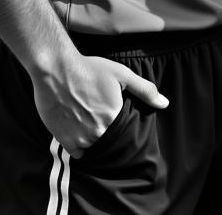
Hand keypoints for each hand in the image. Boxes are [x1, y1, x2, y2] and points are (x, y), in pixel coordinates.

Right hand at [31, 50, 167, 157]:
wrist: (56, 70)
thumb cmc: (90, 69)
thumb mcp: (122, 74)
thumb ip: (145, 90)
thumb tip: (165, 103)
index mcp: (114, 117)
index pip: (125, 133)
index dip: (122, 125)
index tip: (116, 116)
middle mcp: (98, 132)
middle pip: (109, 140)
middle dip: (108, 131)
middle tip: (101, 116)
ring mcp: (80, 138)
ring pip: (94, 146)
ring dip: (94, 138)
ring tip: (90, 121)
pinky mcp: (64, 140)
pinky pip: (78, 152)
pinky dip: (80, 144)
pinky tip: (80, 128)